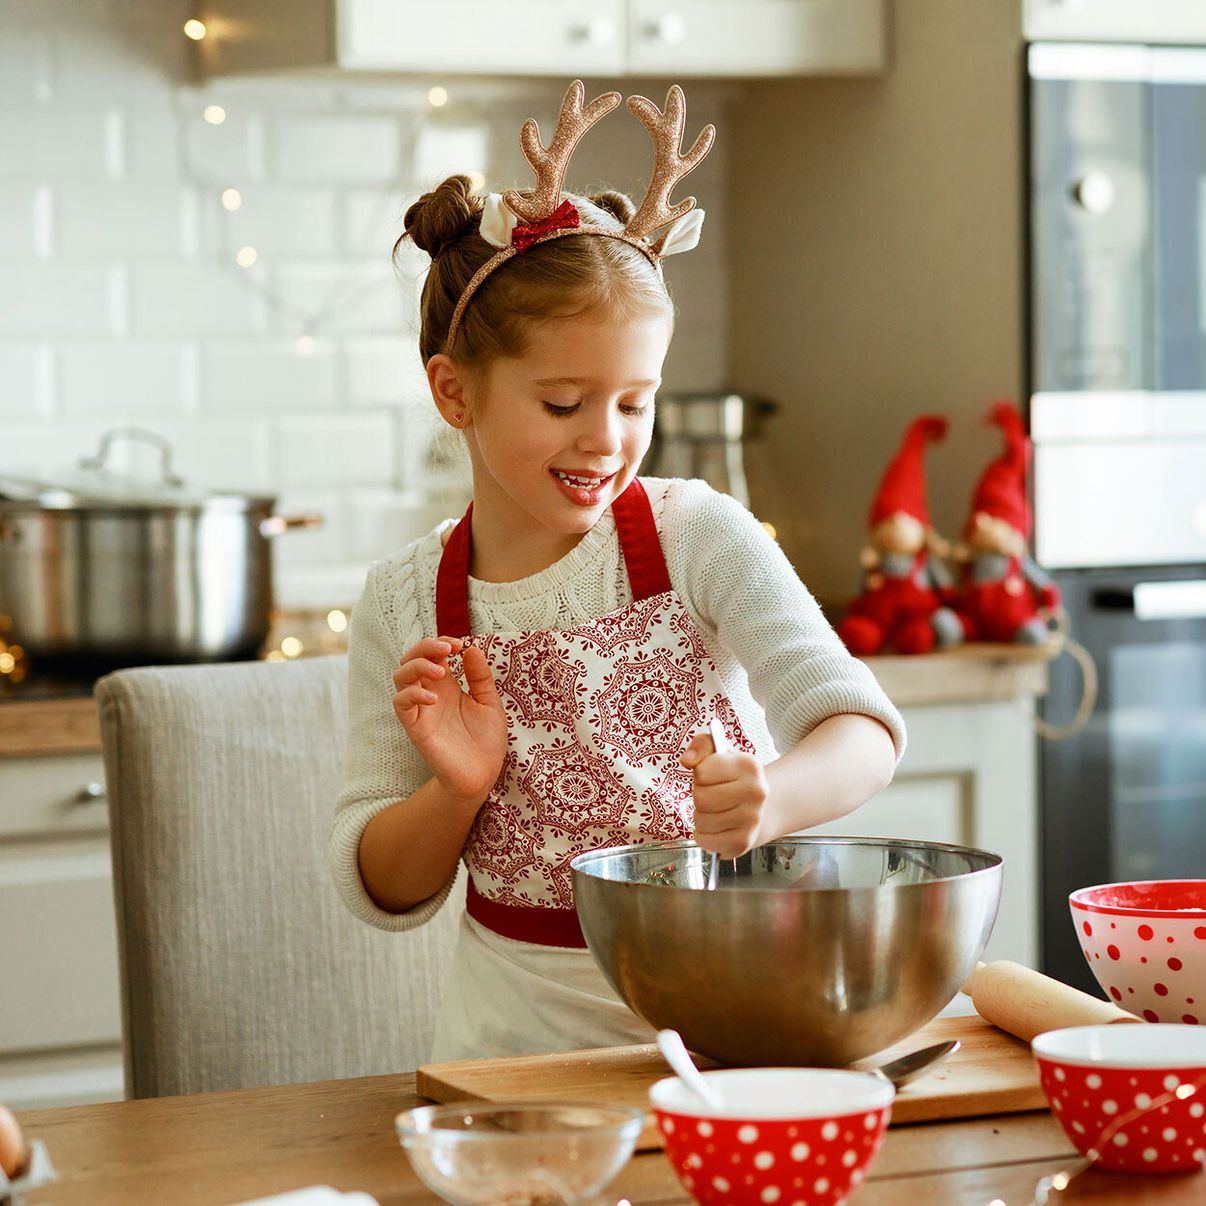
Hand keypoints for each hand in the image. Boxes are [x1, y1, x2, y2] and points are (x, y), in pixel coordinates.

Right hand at [393, 636, 508, 803]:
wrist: (482, 775)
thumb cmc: (486, 740)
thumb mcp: (490, 702)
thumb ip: (480, 677)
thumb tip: (471, 648)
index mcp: (447, 685)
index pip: (431, 654)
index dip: (441, 643)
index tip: (459, 645)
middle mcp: (430, 693)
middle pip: (410, 659)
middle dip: (425, 647)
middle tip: (447, 650)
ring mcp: (421, 710)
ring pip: (400, 677)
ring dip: (417, 666)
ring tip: (441, 672)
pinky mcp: (415, 728)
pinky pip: (401, 704)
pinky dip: (413, 694)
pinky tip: (434, 698)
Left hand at [680, 731, 768, 859]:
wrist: (760, 808)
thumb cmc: (732, 779)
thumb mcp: (719, 754)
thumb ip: (701, 746)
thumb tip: (688, 760)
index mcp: (750, 765)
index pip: (703, 771)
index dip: (701, 774)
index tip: (713, 776)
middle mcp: (756, 792)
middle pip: (701, 798)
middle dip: (700, 796)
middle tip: (713, 796)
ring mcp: (752, 819)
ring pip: (701, 820)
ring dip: (701, 816)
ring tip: (716, 811)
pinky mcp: (742, 842)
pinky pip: (705, 840)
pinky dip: (704, 835)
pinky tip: (716, 827)